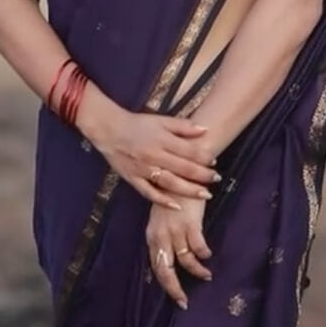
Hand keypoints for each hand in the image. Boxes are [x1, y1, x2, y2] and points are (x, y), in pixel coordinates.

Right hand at [80, 90, 220, 208]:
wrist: (109, 129)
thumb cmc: (137, 124)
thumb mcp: (160, 120)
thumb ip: (183, 126)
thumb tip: (205, 130)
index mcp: (162, 139)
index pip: (188, 150)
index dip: (204, 157)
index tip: (214, 162)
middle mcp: (154, 155)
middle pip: (183, 168)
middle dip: (202, 175)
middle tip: (216, 179)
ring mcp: (143, 169)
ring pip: (170, 183)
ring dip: (189, 190)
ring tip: (205, 194)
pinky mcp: (133, 179)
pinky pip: (149, 193)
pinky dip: (163, 200)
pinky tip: (177, 206)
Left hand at [146, 197, 211, 309]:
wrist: (181, 176)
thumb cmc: (173, 197)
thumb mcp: (162, 219)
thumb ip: (164, 238)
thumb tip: (171, 258)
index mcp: (152, 236)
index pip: (156, 266)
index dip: (165, 284)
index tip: (175, 296)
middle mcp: (161, 237)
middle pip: (165, 270)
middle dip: (175, 289)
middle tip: (184, 301)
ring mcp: (175, 231)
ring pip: (185, 262)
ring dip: (197, 271)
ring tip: (206, 275)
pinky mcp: (190, 224)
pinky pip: (198, 248)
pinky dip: (204, 254)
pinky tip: (208, 255)